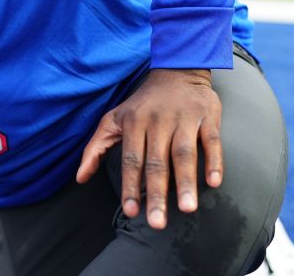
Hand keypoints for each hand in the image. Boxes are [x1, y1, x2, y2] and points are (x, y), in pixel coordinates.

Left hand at [76, 68, 222, 229]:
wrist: (177, 70)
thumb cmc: (142, 103)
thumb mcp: (114, 119)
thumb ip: (95, 148)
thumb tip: (80, 178)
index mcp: (134, 123)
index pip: (131, 160)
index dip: (130, 185)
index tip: (130, 211)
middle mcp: (158, 121)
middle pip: (157, 162)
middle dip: (156, 194)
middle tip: (157, 223)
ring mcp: (184, 119)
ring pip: (184, 153)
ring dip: (186, 182)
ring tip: (187, 208)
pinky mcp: (207, 117)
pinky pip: (212, 141)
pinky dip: (214, 161)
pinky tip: (213, 182)